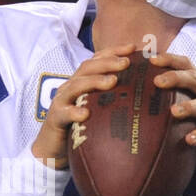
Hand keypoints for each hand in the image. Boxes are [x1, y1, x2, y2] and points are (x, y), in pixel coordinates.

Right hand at [31, 43, 134, 168]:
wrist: (53, 147)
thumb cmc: (79, 126)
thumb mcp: (97, 108)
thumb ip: (113, 98)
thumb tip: (143, 94)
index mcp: (82, 81)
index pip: (97, 60)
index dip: (114, 51)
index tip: (133, 48)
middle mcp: (71, 86)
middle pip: (87, 68)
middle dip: (107, 62)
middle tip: (126, 63)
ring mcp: (61, 101)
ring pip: (76, 85)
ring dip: (94, 81)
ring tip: (112, 81)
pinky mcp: (55, 118)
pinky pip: (64, 113)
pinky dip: (74, 112)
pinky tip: (86, 114)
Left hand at [149, 53, 195, 175]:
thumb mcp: (186, 111)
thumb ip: (169, 102)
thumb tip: (133, 99)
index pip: (186, 65)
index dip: (169, 59)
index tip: (150, 59)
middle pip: (194, 79)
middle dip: (175, 78)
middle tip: (157, 81)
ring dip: (189, 107)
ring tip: (174, 112)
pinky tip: (189, 139)